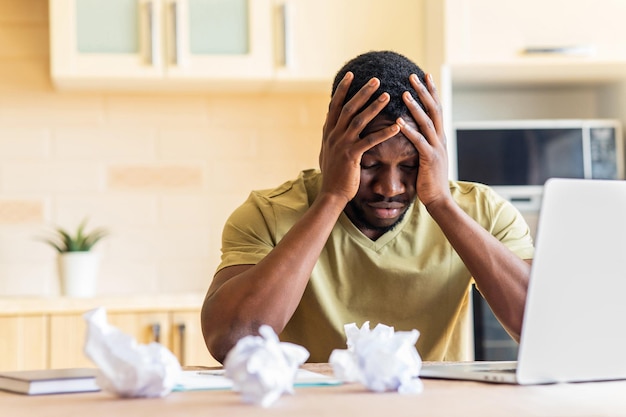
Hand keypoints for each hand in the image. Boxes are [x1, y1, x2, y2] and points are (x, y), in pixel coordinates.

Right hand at [319, 72, 400, 203]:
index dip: (343, 89)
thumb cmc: (333, 175)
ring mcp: (342, 145)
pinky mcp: (352, 156)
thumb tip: (329, 123)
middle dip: (362, 92)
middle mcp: (333, 136)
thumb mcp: (328, 152)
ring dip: (374, 107)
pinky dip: (384, 133)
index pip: (334, 105)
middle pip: (348, 108)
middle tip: (376, 79)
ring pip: (359, 120)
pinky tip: (397, 126)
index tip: (351, 75)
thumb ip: (331, 136)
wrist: (331, 195)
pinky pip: (370, 141)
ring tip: (388, 95)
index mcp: (328, 132)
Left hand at [397, 73, 450, 208]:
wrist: (438, 200)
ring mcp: (437, 148)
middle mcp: (440, 139)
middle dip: (424, 91)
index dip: (431, 91)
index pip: (436, 108)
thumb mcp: (428, 156)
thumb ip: (424, 142)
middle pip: (434, 109)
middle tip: (413, 75)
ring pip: (427, 122)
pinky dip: (409, 130)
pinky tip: (398, 121)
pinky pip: (419, 141)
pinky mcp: (430, 159)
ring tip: (404, 92)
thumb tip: (416, 130)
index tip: (424, 75)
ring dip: (415, 106)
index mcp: (439, 137)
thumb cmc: (429, 180)